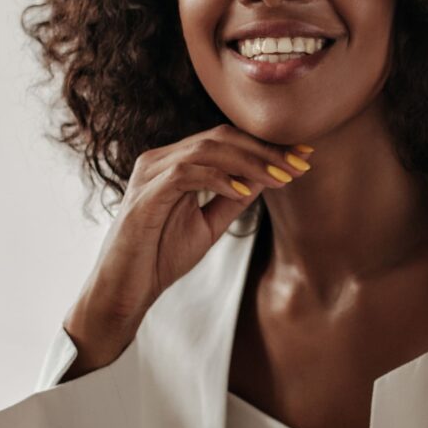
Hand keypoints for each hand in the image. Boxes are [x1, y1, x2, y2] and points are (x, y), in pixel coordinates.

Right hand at [63, 126, 313, 374]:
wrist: (125, 291)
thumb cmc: (159, 258)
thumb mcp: (208, 225)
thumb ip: (232, 200)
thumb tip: (266, 178)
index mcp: (174, 163)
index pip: (225, 141)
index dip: (266, 146)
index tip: (303, 157)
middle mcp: (159, 160)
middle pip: (220, 137)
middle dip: (265, 150)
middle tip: (300, 164)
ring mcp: (149, 174)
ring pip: (206, 149)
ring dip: (249, 163)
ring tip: (280, 178)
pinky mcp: (144, 195)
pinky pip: (186, 173)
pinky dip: (218, 179)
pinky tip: (243, 191)